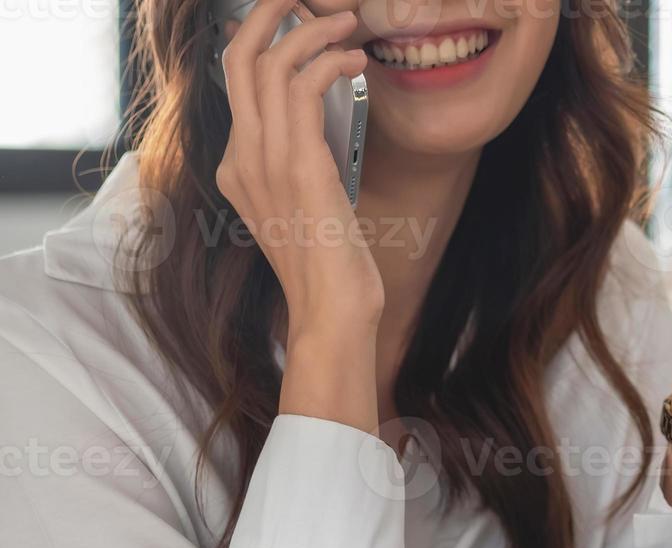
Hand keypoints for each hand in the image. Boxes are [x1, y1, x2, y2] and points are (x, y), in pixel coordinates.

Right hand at [215, 0, 381, 332]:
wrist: (332, 313)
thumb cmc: (332, 268)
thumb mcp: (310, 209)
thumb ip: (304, 169)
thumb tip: (325, 136)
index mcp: (237, 168)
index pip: (236, 84)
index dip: (264, 42)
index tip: (304, 28)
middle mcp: (241, 159)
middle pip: (238, 59)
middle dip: (269, 13)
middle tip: (307, 0)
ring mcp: (264, 161)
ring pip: (270, 64)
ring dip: (313, 32)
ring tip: (349, 25)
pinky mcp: (299, 165)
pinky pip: (303, 87)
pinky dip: (330, 62)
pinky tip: (356, 64)